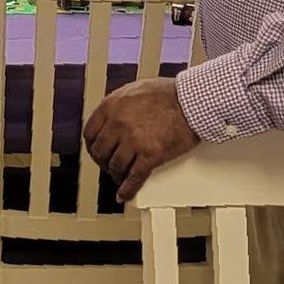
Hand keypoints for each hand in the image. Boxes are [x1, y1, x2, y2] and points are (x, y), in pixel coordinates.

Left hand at [83, 76, 198, 203]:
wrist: (193, 102)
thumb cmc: (170, 93)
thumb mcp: (135, 90)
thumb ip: (121, 104)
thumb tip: (114, 117)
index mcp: (112, 105)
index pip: (90, 133)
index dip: (92, 146)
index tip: (97, 151)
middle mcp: (118, 123)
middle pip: (100, 152)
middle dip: (103, 162)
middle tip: (109, 165)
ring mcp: (133, 140)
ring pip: (115, 167)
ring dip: (116, 175)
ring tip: (121, 178)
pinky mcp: (150, 155)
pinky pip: (134, 178)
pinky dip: (128, 189)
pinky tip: (125, 194)